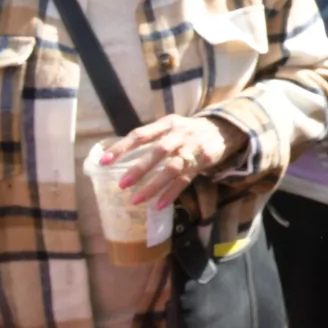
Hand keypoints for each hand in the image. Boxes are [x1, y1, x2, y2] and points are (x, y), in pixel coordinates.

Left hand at [109, 115, 247, 209]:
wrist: (224, 128)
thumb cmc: (188, 131)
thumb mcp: (171, 126)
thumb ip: (151, 138)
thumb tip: (119, 156)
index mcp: (167, 124)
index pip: (141, 134)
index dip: (121, 147)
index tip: (103, 162)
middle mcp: (181, 134)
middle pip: (159, 151)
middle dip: (139, 169)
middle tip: (121, 185)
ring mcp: (194, 147)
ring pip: (173, 168)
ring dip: (154, 185)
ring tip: (137, 200)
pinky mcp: (205, 160)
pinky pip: (186, 179)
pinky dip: (172, 192)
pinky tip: (158, 204)